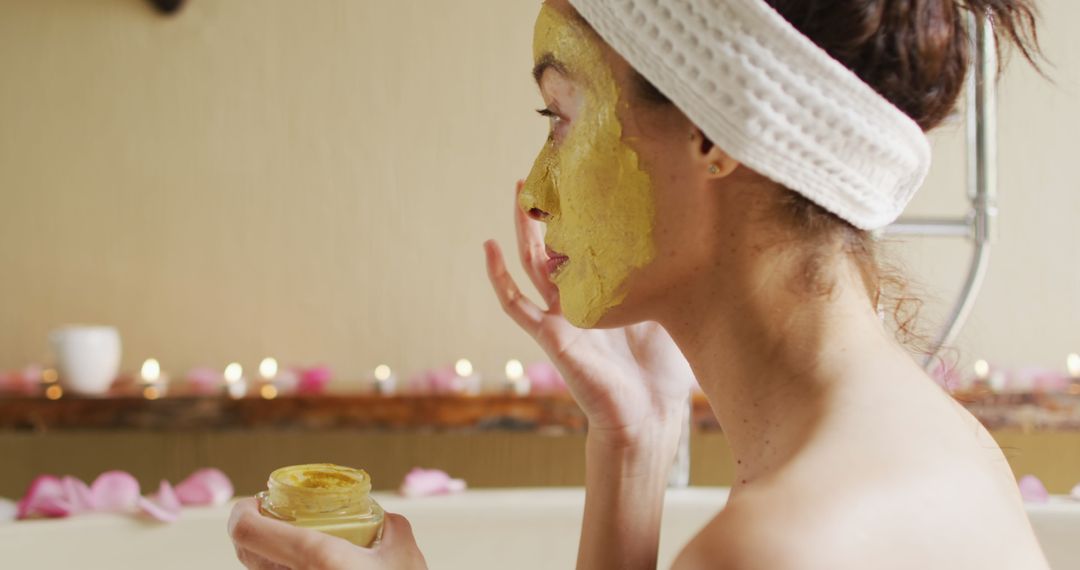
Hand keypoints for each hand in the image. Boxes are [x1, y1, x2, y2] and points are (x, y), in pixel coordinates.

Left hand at [227, 498, 426, 569]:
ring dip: (268, 555)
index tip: (257, 502)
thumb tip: (386, 520)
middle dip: (254, 528)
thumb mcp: (405, 558)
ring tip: (292, 545)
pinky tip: (309, 568)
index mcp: (314, 557)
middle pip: (246, 551)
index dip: (242, 511)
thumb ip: (393, 529)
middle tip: (275, 516)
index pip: (247, 530)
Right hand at [484, 181, 695, 444]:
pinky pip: (515, 303)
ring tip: (517, 194)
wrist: (649, 414)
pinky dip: (499, 278)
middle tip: (543, 175)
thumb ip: (664, 279)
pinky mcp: (549, 335)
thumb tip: (681, 236)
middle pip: (557, 247)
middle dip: (548, 214)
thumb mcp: (670, 310)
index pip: (589, 248)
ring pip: (532, 265)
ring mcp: (561, 317)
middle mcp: (580, 302)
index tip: (583, 182)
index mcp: (606, 295)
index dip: (581, 217)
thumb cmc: (663, 371)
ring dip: (522, 231)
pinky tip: (488, 249)